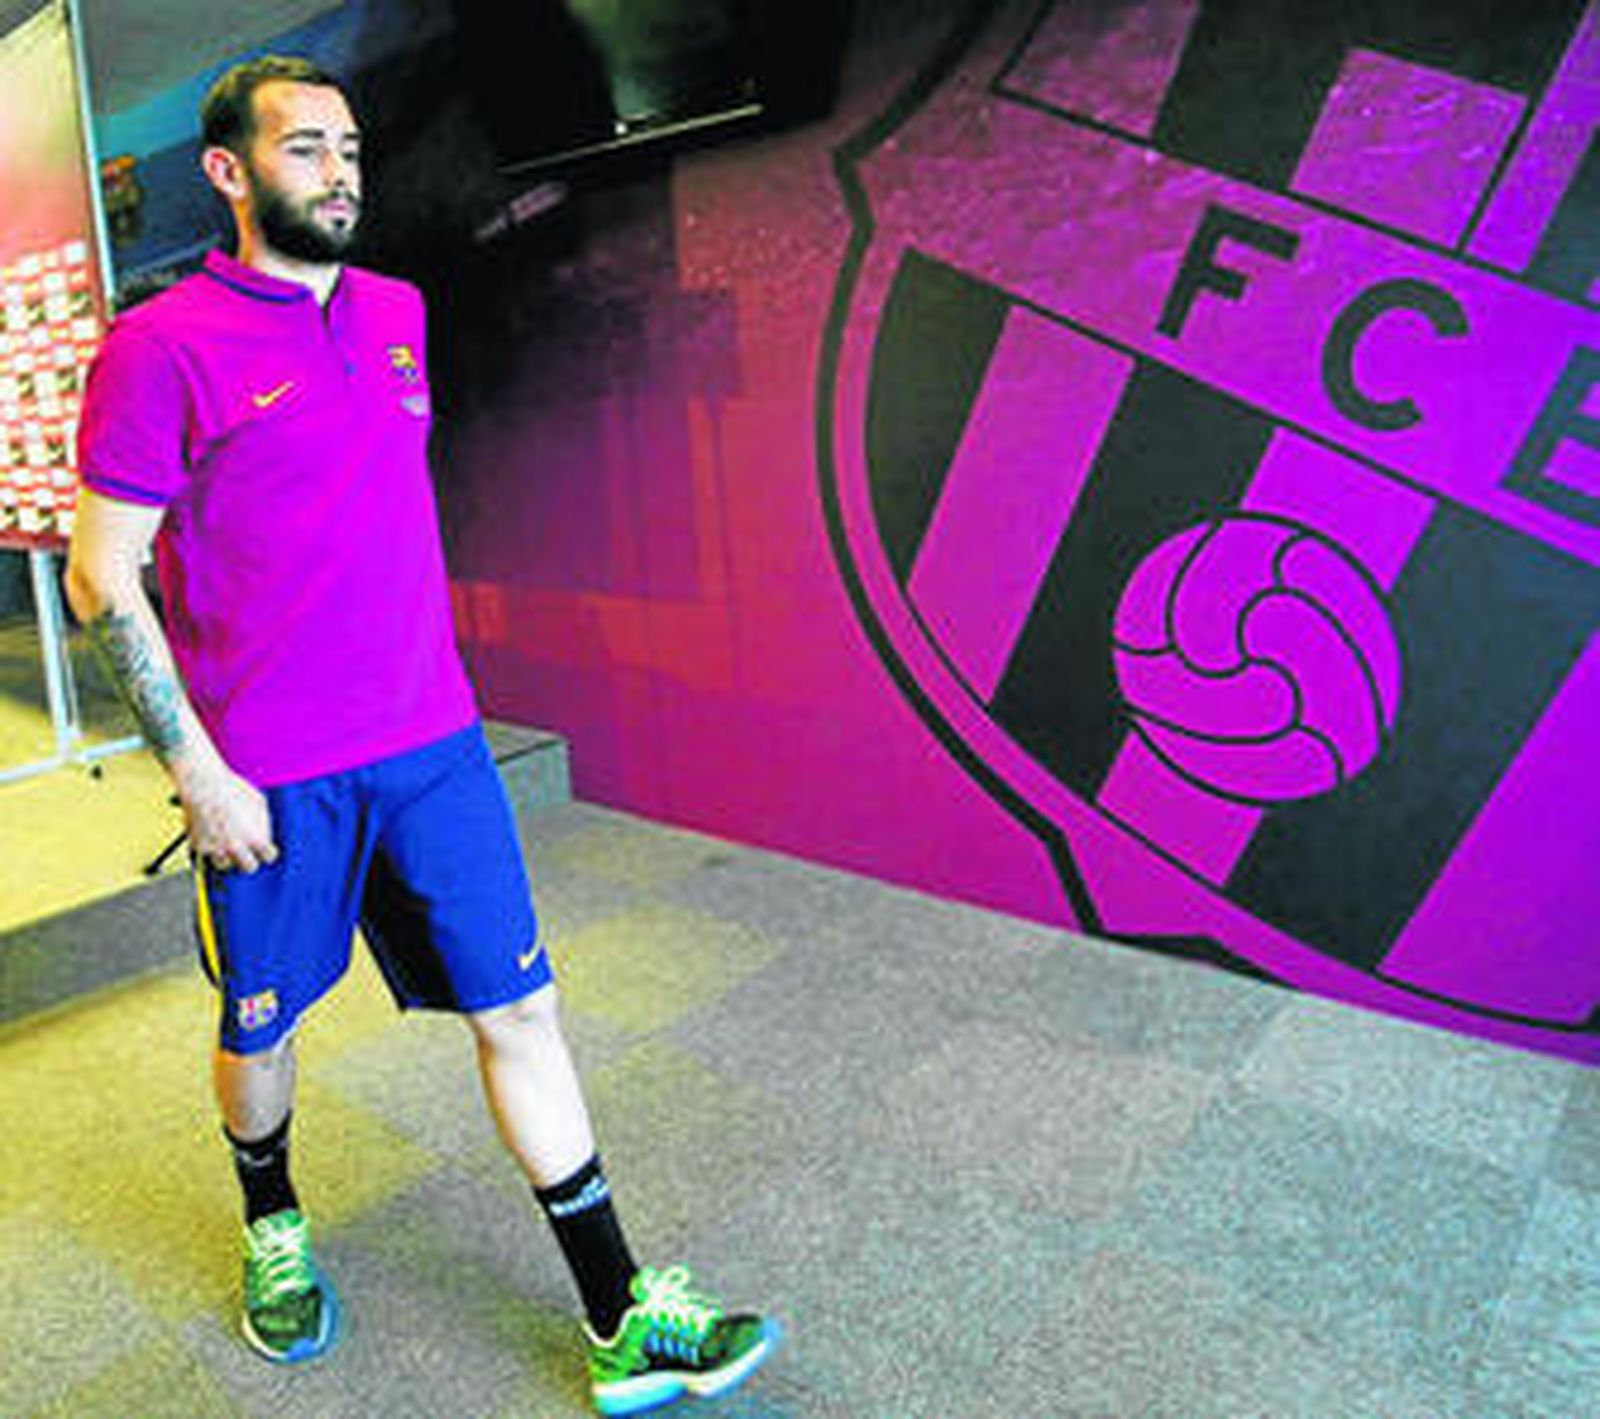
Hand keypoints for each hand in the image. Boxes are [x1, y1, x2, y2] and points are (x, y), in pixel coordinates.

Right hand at [174, 755, 277, 873]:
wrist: (203, 784)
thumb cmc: (232, 790)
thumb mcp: (259, 803)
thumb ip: (263, 823)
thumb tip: (264, 837)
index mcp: (256, 838)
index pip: (269, 857)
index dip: (265, 852)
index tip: (261, 849)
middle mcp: (237, 847)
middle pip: (248, 868)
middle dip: (247, 859)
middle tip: (244, 851)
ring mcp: (216, 849)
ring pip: (224, 865)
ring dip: (225, 856)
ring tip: (223, 840)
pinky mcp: (198, 847)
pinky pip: (204, 855)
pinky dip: (206, 847)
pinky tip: (208, 833)